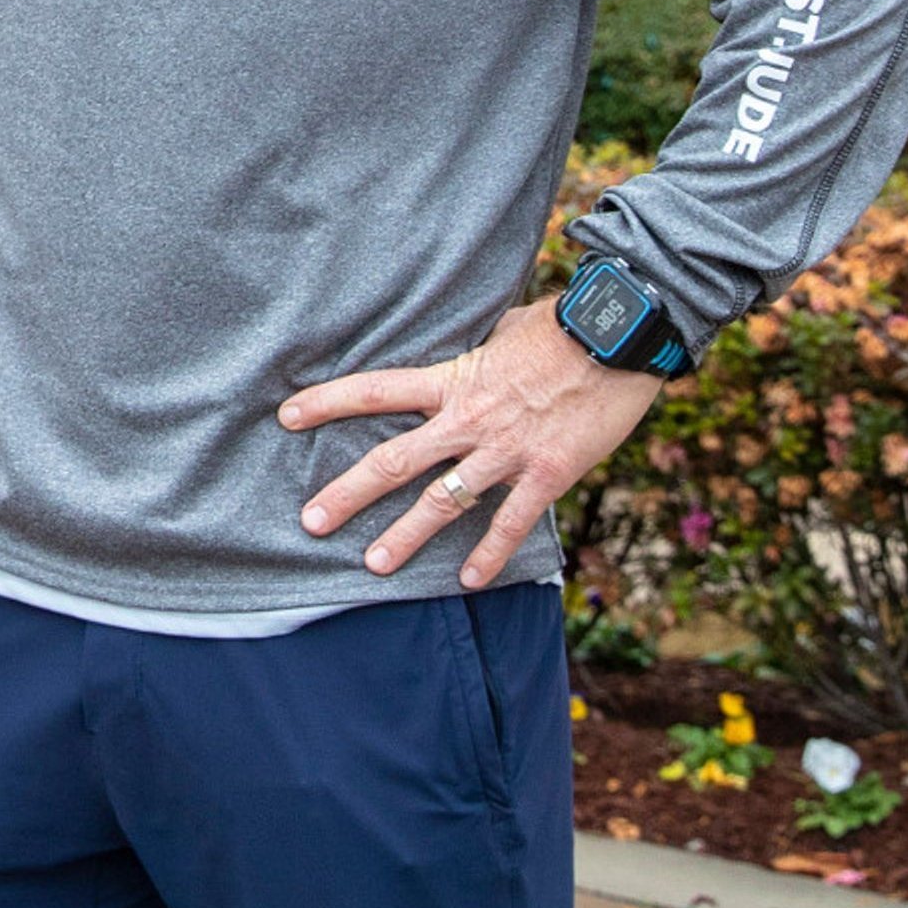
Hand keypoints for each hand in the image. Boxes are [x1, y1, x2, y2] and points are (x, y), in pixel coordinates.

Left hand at [284, 297, 670, 588]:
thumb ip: (476, 354)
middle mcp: (469, 419)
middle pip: (395, 460)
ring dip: (406, 536)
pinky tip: (468, 580)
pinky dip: (490, 554)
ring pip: (443, 501)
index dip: (327, 403)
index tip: (286, 417)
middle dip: (349, 493)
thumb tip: (468, 354)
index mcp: (453, 380)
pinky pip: (510, 522)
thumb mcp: (503, 331)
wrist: (620, 338)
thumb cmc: (562, 328)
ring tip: (374, 565)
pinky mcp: (547, 474)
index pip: (375, 391)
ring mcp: (506, 451)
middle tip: (311, 522)